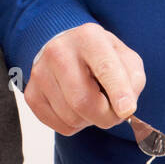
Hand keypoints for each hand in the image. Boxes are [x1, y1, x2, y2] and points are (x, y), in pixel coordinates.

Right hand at [23, 22, 145, 135]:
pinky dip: (75, 124)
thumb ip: (133, 81)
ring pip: (72, 117)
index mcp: (89, 37)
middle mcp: (59, 51)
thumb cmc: (101, 57)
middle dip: (105, 116)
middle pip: (83, 100)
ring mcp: (40, 72)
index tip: (126, 110)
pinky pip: (60, 126)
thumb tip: (124, 108)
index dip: (118, 92)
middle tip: (114, 113)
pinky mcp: (32, 94)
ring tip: (92, 101)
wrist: (68, 50)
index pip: (105, 68)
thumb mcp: (126, 59)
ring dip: (90, 120)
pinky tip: (76, 106)